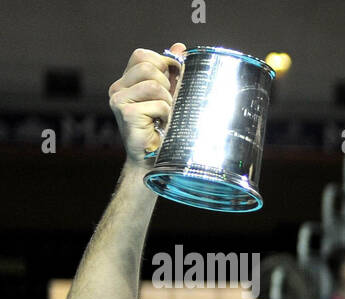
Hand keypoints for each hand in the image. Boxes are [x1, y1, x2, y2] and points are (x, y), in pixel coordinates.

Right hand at [109, 43, 185, 165]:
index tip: (172, 80)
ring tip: (163, 116)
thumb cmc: (161, 128)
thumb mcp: (169, 95)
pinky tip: (159, 126)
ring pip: (155, 85)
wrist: (152, 159)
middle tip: (166, 104)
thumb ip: (172, 72)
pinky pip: (159, 104)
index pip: (142, 55)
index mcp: (126, 81)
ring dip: (168, 101)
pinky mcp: (127, 113)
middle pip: (148, 66)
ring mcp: (119, 100)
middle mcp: (118, 88)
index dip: (162, 63)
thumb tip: (179, 47)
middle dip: (166, 84)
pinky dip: (166, 115)